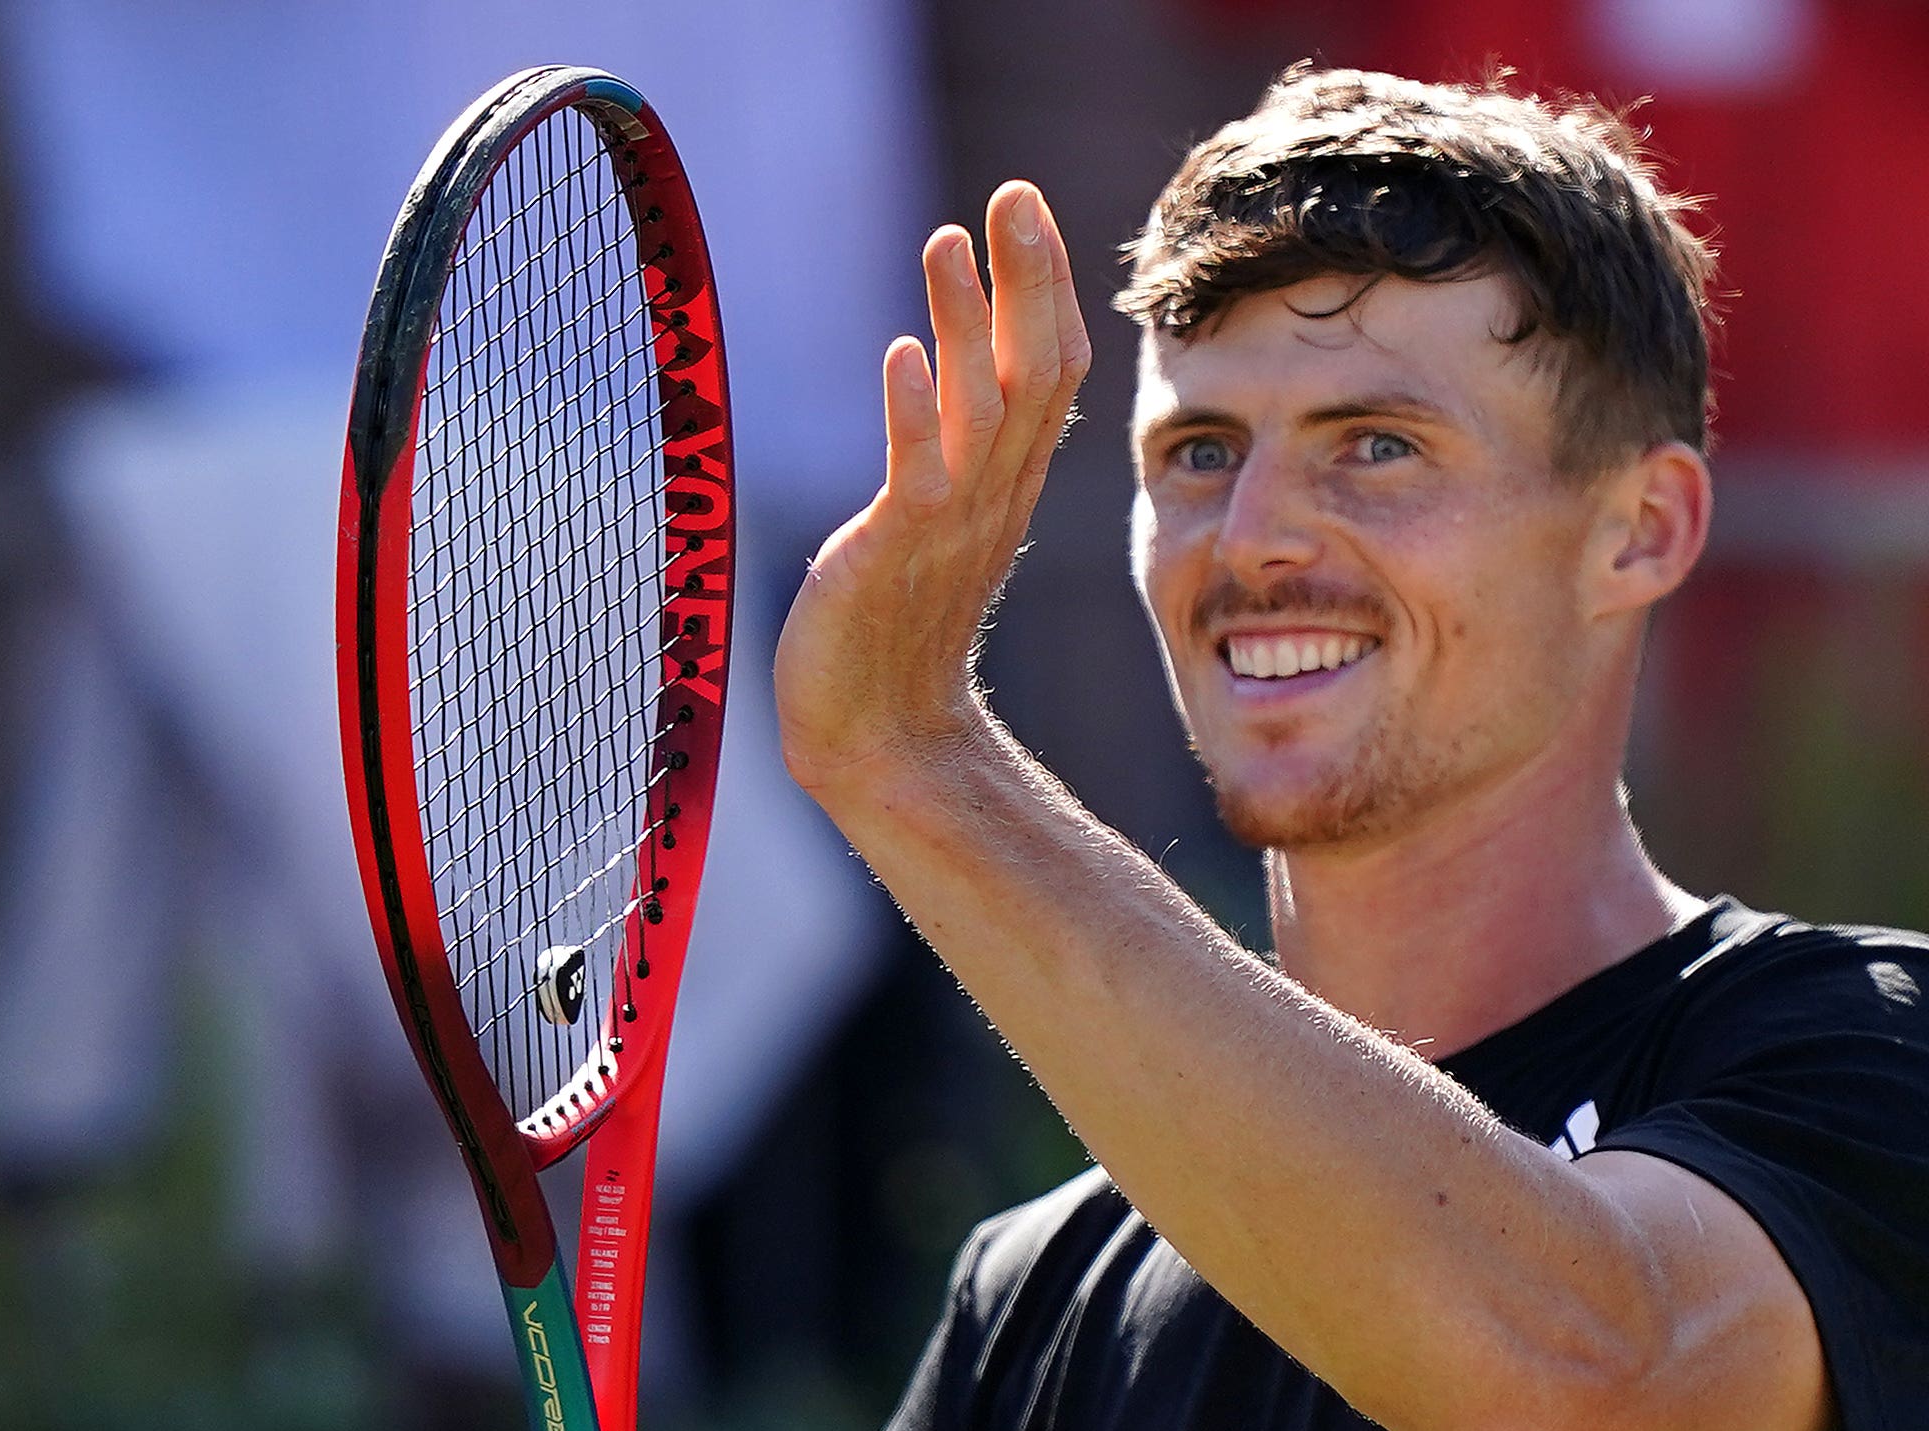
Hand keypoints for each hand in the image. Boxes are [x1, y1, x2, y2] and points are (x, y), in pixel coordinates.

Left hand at [775, 181, 1091, 797]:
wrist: (879, 738)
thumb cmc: (895, 629)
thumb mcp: (935, 520)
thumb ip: (948, 449)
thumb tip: (940, 370)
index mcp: (1006, 484)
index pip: (1049, 369)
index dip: (1043, 285)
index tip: (1023, 204)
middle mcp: (991, 496)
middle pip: (1034, 371)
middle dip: (1027, 279)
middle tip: (1013, 194)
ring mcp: (949, 527)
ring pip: (981, 410)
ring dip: (964, 323)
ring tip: (946, 240)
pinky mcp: (893, 558)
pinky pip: (918, 480)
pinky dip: (913, 415)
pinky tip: (901, 354)